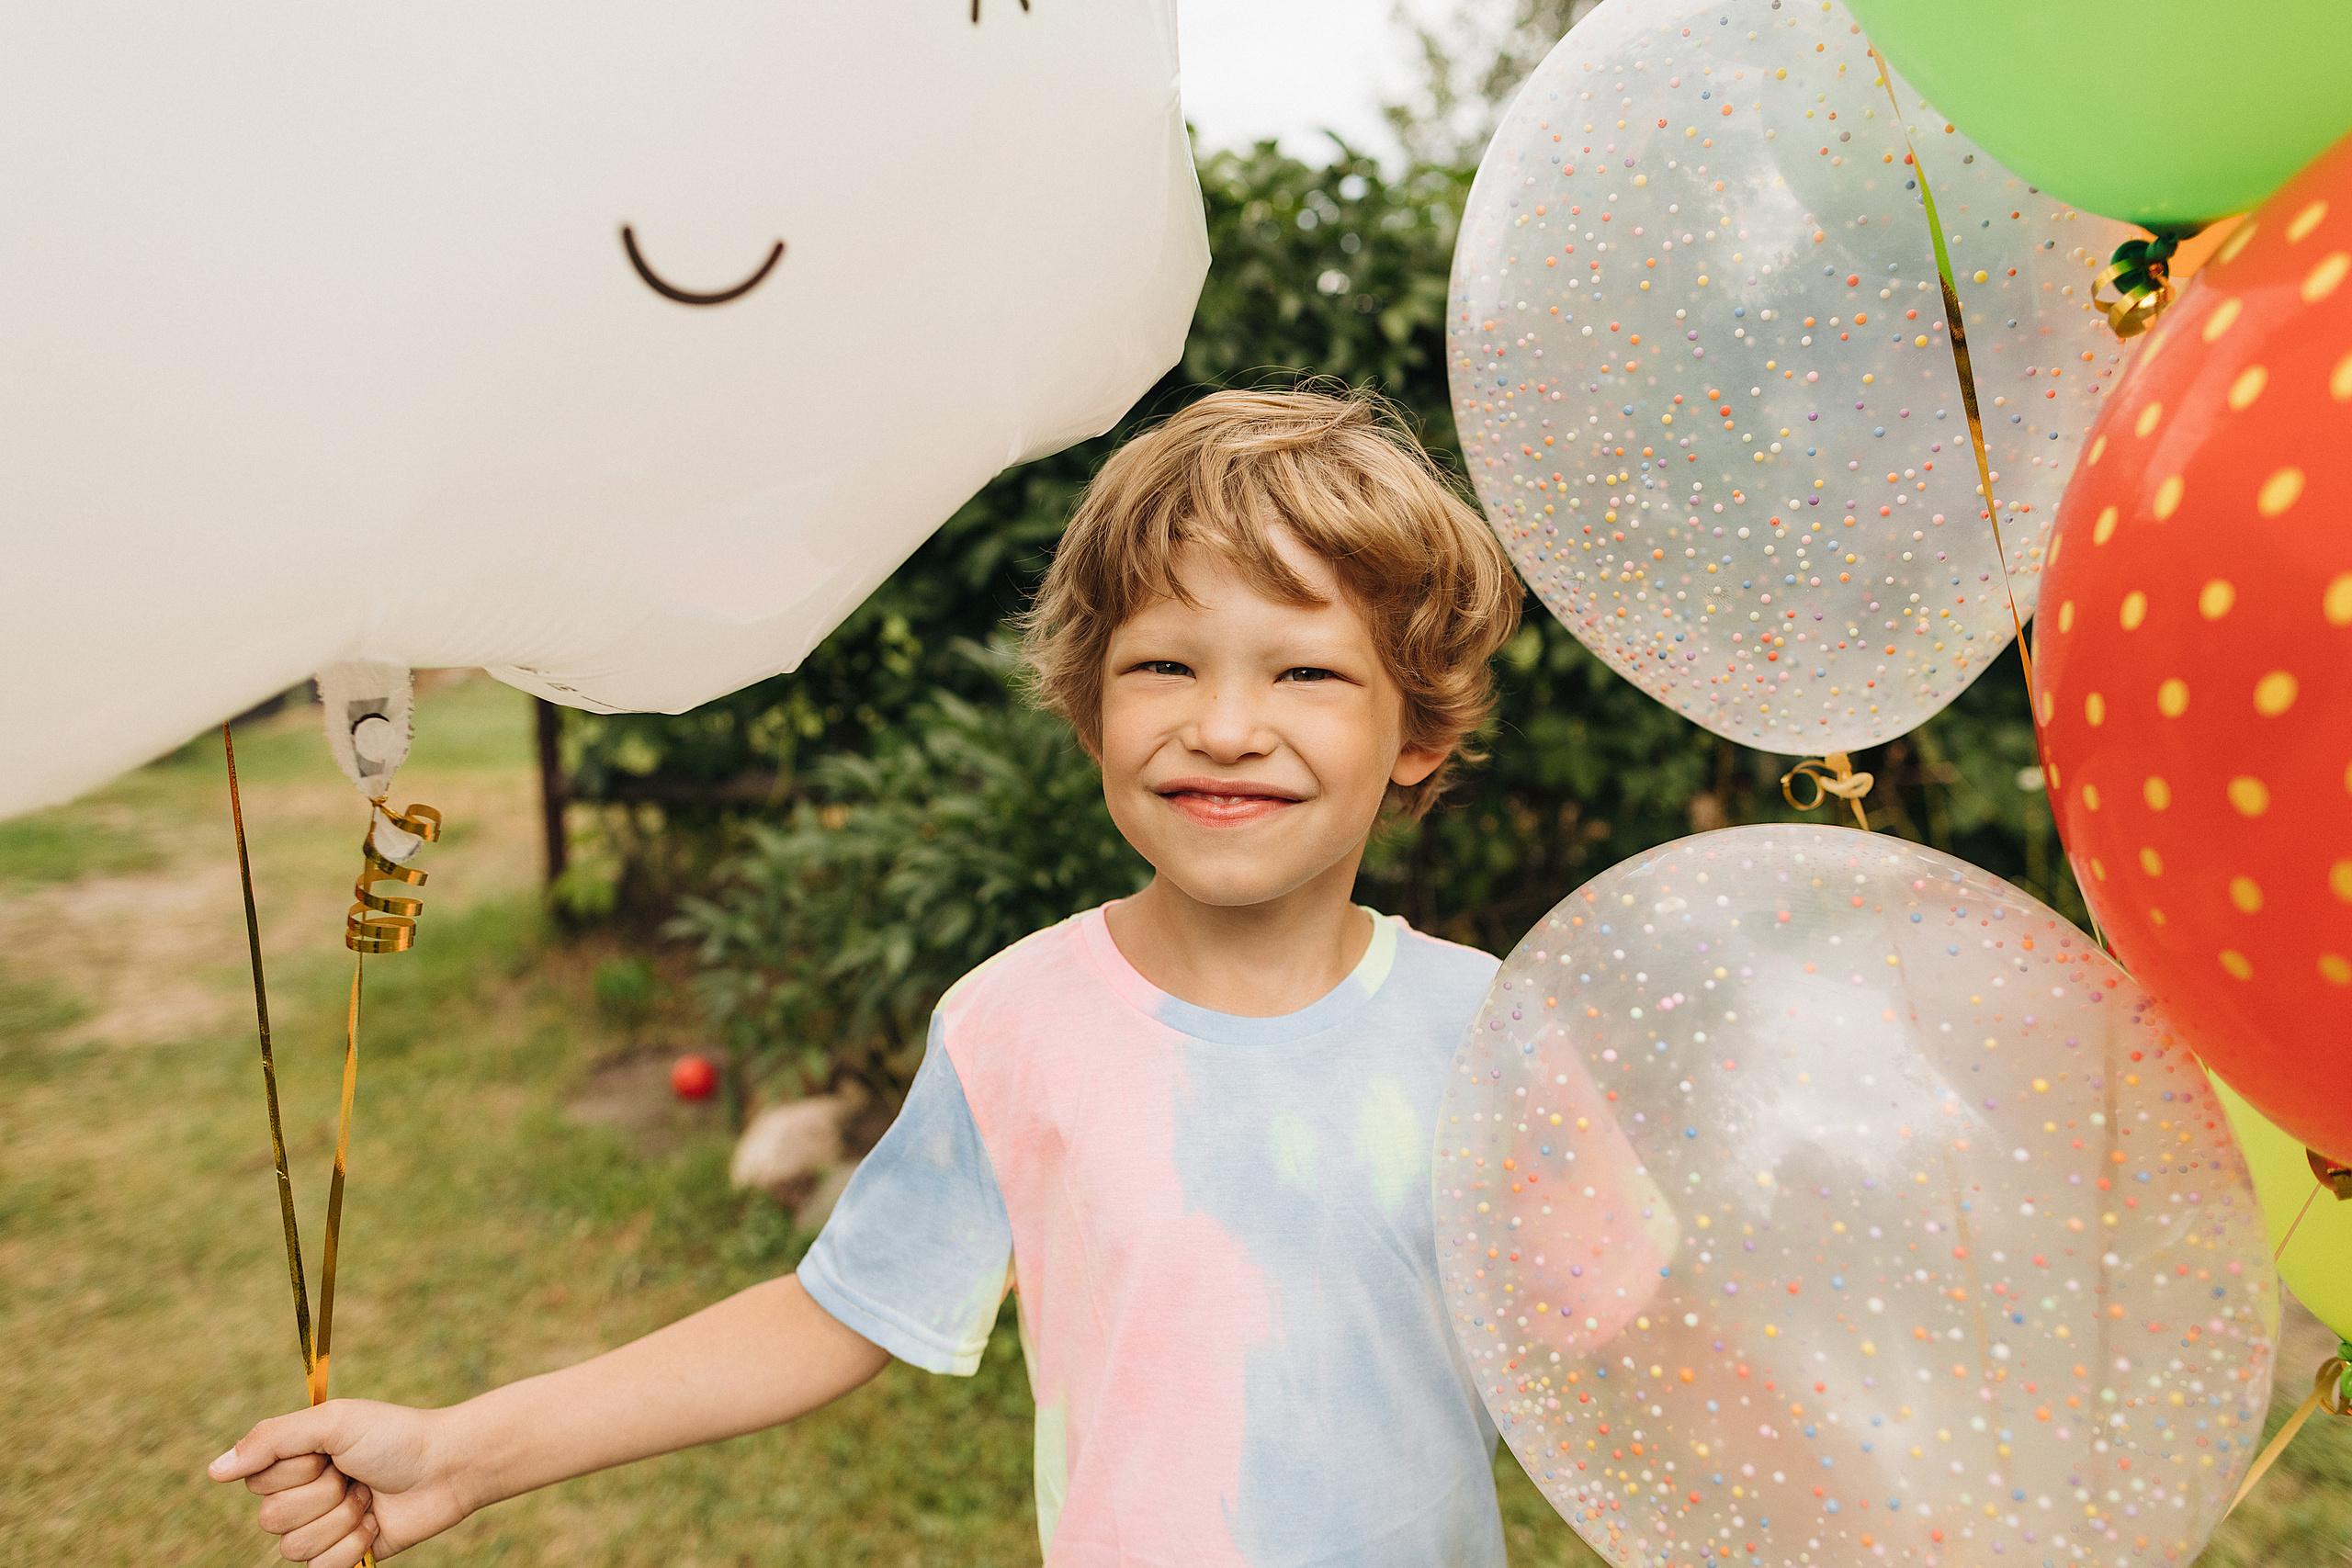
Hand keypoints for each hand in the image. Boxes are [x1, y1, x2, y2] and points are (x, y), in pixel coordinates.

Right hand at [209, 1400, 472, 1564]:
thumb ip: (271, 1441)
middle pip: (272, 1519)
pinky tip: (375, 1524)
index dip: (296, 1469)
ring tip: (369, 1497)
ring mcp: (320, 1528)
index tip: (330, 1451)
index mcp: (293, 1461)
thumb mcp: (333, 1423)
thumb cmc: (393, 1436)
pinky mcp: (342, 1556)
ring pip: (295, 1547)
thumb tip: (214, 1471)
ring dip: (342, 1519)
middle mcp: (300, 1496)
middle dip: (324, 1495)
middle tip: (356, 1474)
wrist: (446, 1468)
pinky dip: (353, 1545)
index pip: (256, 1481)